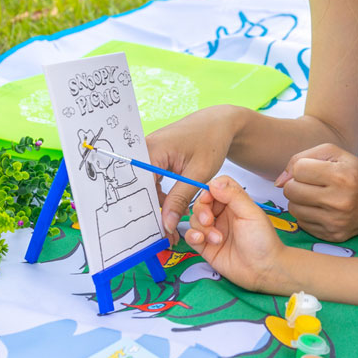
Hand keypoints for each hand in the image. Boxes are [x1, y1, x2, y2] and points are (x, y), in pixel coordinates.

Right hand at [146, 106, 239, 244]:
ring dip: (157, 206)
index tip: (153, 230)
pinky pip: (151, 183)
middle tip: (162, 234)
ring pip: (145, 188)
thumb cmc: (211, 141)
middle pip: (138, 188)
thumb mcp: (198, 173)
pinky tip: (172, 209)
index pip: (138, 185)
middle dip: (150, 212)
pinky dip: (160, 197)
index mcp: (152, 150)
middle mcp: (144, 150)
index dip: (144, 209)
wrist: (218, 124)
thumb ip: (180, 198)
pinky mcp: (154, 159)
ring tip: (169, 226)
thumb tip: (165, 223)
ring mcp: (148, 154)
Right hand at [184, 176, 288, 292]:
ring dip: (202, 227)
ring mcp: (213, 230)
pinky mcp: (206, 247)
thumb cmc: (263, 241)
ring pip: (195, 219)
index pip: (215, 188)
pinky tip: (201, 240)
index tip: (209, 197)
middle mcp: (222, 215)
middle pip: (201, 203)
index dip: (209, 190)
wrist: (264, 270)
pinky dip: (192, 236)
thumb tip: (214, 183)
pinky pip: (191, 236)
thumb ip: (233, 195)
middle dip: (202, 210)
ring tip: (217, 239)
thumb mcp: (251, 213)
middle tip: (209, 221)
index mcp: (234, 203)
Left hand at [275, 144, 357, 241]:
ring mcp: (336, 222)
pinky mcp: (333, 236)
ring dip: (299, 200)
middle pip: (291, 190)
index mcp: (342, 176)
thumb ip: (301, 158)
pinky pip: (302, 224)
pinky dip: (306, 214)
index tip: (314, 170)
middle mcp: (340, 202)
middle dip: (296, 184)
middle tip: (312, 183)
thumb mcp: (333, 153)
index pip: (298, 170)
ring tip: (316, 196)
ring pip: (293, 208)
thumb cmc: (353, 171)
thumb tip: (278, 181)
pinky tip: (321, 209)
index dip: (302, 168)